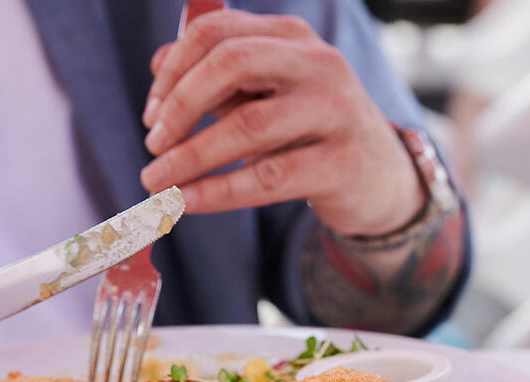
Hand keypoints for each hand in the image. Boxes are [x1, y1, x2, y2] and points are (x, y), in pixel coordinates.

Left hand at [140, 10, 423, 235]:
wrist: (378, 175)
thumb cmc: (306, 129)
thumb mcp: (263, 94)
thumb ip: (216, 78)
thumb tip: (160, 65)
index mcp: (290, 37)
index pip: (216, 31)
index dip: (172, 70)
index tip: (151, 114)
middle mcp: (318, 63)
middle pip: (233, 62)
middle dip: (181, 105)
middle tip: (153, 143)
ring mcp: (336, 110)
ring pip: (249, 125)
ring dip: (190, 156)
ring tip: (155, 180)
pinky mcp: (342, 162)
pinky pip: (268, 178)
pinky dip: (217, 192)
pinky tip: (186, 202)